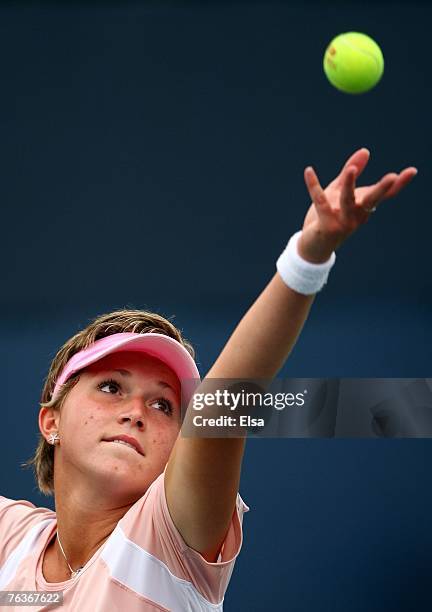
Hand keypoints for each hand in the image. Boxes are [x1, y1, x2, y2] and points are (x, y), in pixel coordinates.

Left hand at [298, 148, 417, 262]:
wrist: (312, 246)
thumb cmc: (329, 216)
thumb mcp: (339, 191)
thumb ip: (352, 170)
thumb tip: (366, 150)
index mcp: (363, 207)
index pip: (385, 195)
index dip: (399, 184)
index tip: (412, 171)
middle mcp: (357, 215)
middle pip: (372, 200)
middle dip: (382, 189)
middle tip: (392, 177)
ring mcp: (343, 222)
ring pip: (348, 201)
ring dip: (349, 185)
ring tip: (351, 170)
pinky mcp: (326, 226)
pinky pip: (320, 202)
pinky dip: (314, 185)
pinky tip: (309, 171)